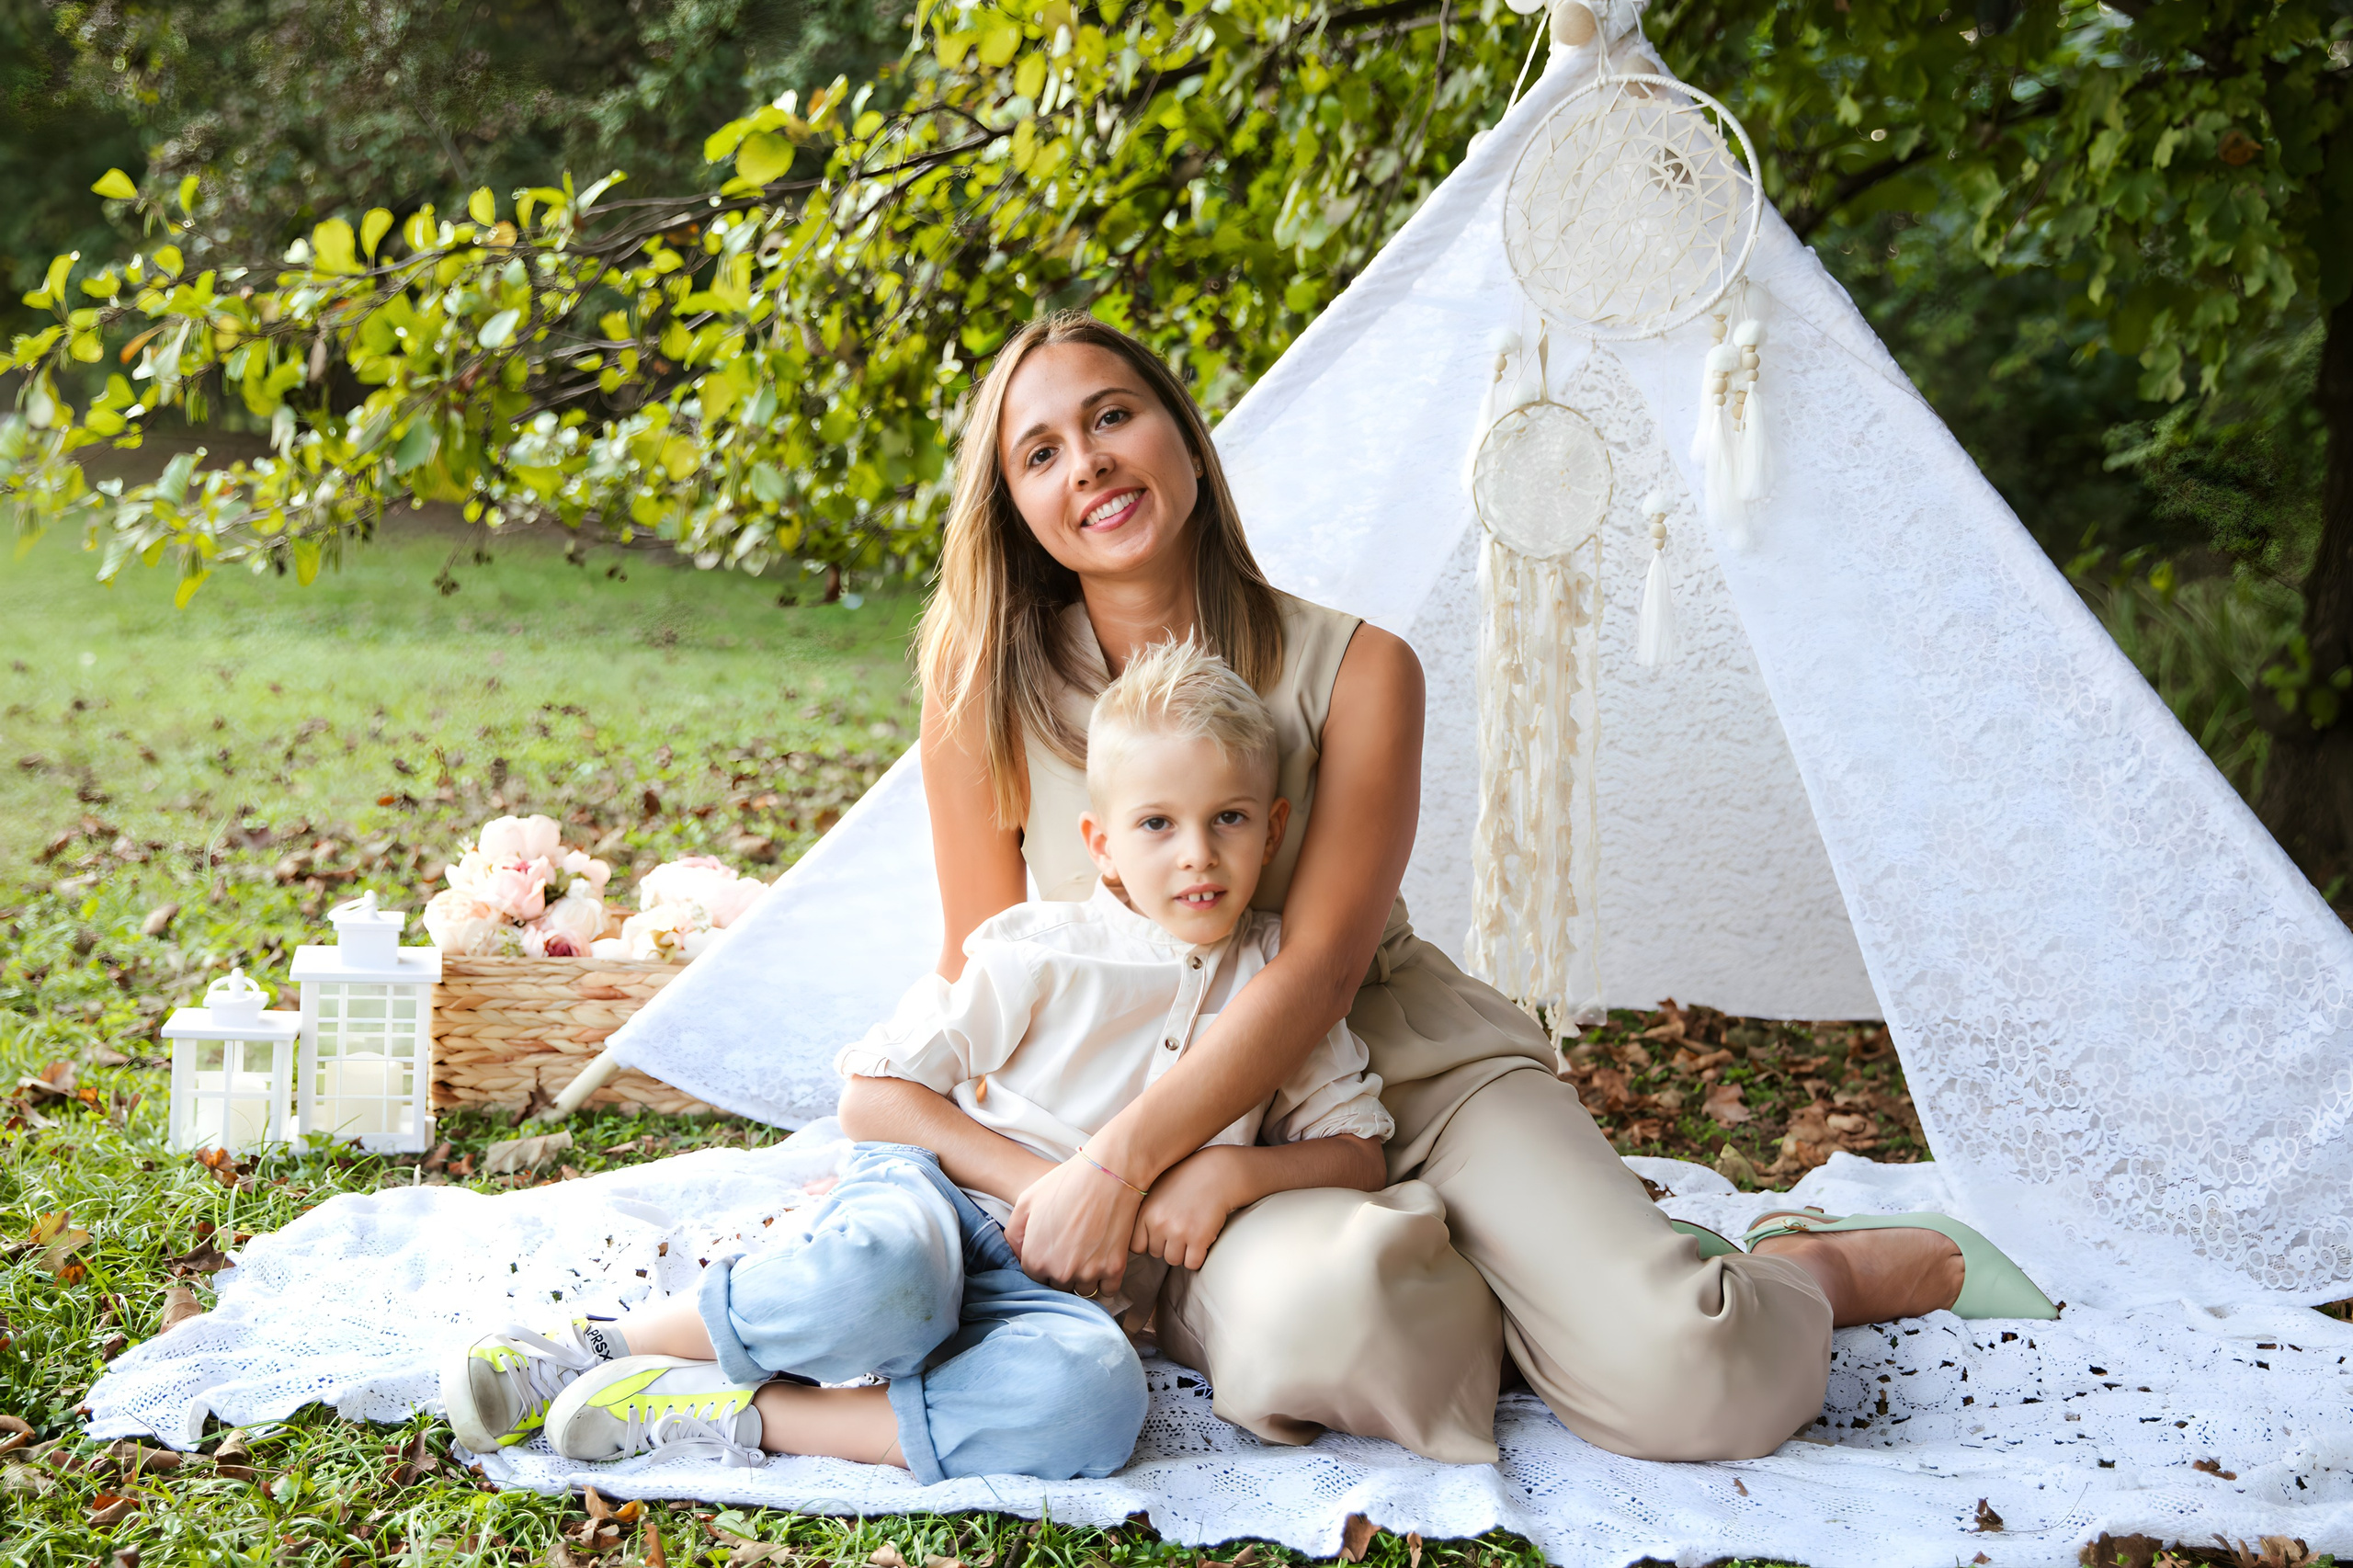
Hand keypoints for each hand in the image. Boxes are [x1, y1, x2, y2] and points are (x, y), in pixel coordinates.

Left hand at [1007, 1153, 1141, 1296]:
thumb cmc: (1066, 1183)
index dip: (1045, 1263)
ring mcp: (1089, 1272)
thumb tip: (1019, 1256)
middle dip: (1064, 1271)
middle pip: (1060, 1286)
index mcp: (1036, 1259)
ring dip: (1085, 1277)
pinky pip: (1108, 1290)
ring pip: (1083, 1290)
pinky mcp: (1114, 1269)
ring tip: (1089, 1252)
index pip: (1036, 1279)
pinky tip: (1104, 1260)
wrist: (1108, 1173)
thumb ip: (1014, 1234)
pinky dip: (1106, 1279)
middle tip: (1073, 1248)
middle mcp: (1061, 1272)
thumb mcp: (1026, 1201)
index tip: (1055, 1249)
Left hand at [1129, 1146, 1244, 1271]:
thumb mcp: (1156, 1189)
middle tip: (1181, 1224)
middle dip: (1167, 1244)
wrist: (1218, 1173)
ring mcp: (1178, 1231)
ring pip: (1174, 1260)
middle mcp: (1158, 1222)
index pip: (1136, 1246)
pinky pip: (1193, 1263)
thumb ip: (1142, 1212)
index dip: (1148, 1241)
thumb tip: (1128, 1235)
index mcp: (1144, 1211)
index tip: (1159, 1232)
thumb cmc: (1187, 1180)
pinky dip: (1198, 1256)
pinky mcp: (1199, 1238)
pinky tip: (1202, 1237)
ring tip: (1192, 1229)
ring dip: (1184, 1251)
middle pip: (1156, 1253)